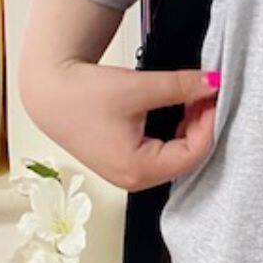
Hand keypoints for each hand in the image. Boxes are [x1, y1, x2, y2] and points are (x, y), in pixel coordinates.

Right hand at [25, 61, 220, 193]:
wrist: (49, 93)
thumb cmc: (85, 94)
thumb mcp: (138, 87)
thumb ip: (180, 86)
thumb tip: (214, 82)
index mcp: (138, 169)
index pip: (194, 153)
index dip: (209, 123)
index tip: (214, 95)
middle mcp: (134, 179)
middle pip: (187, 159)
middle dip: (202, 126)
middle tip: (207, 94)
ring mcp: (129, 174)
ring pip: (177, 156)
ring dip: (190, 128)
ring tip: (193, 98)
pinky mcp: (125, 163)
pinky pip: (163, 154)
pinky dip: (175, 132)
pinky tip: (179, 109)